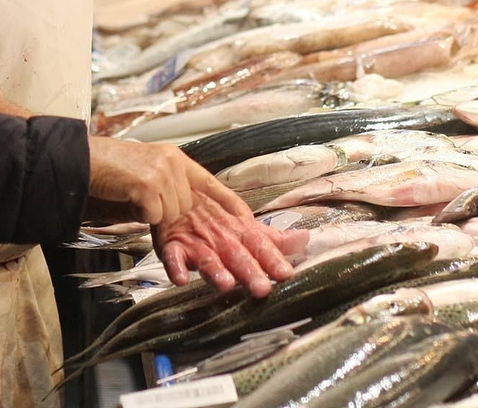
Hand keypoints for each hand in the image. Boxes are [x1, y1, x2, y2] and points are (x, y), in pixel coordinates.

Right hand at [86, 136, 302, 295]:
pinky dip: (170, 259)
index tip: (287, 252)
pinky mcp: (144, 186)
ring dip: (215, 264)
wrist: (76, 159)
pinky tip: (179, 278)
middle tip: (270, 282)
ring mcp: (164, 177)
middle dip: (249, 255)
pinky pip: (160, 230)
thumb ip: (180, 214)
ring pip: (198, 231)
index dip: (259, 231)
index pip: (232, 206)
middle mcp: (181, 172)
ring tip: (231, 287)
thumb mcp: (152, 195)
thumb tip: (216, 246)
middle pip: (223, 222)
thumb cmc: (113, 180)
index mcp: (187, 171)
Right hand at [154, 191, 303, 298]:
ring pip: (207, 257)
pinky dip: (175, 266)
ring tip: (225, 283)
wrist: (176, 190)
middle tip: (261, 288)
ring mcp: (196, 242)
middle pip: (236, 255)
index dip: (273, 259)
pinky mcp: (172, 246)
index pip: (260, 245)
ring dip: (215, 270)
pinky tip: (180, 279)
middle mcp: (221, 237)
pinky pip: (172, 257)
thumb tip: (305, 239)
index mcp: (240, 231)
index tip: (285, 273)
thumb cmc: (213, 211)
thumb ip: (273, 238)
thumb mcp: (244, 222)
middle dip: (249, 270)